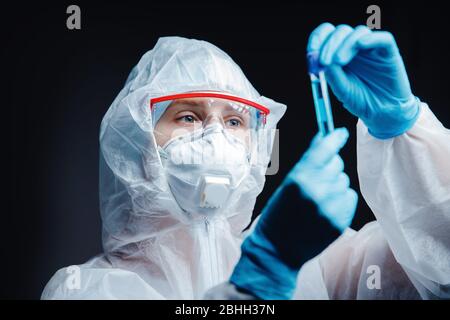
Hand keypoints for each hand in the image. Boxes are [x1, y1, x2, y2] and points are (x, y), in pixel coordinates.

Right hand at [229, 128, 356, 298]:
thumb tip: (324, 139)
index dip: (334, 138)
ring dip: (334, 184)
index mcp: (298, 180)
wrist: (277, 251)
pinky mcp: (340, 222)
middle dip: (329, 165)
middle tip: (317, 178)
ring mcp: (330, 208)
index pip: (324, 150)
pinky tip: (326, 208)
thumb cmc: (276, 216)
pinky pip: (349, 197)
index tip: (339, 133)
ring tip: (318, 199)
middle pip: (336, 163)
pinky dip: (341, 199)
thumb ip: (307, 164)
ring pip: (343, 180)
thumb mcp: (285, 185)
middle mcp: (316, 192)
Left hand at [307, 23, 419, 138]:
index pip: (326, 35)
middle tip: (325, 61)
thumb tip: (322, 61)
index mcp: (339, 53)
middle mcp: (354, 47)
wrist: (381, 113)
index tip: (311, 53)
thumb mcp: (341, 89)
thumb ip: (332, 74)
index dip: (318, 38)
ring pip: (359, 32)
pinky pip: (383, 38)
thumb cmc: (360, 100)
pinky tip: (361, 45)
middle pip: (341, 31)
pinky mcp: (389, 52)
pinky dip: (371, 38)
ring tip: (339, 62)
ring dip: (346, 44)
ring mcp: (372, 48)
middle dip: (330, 44)